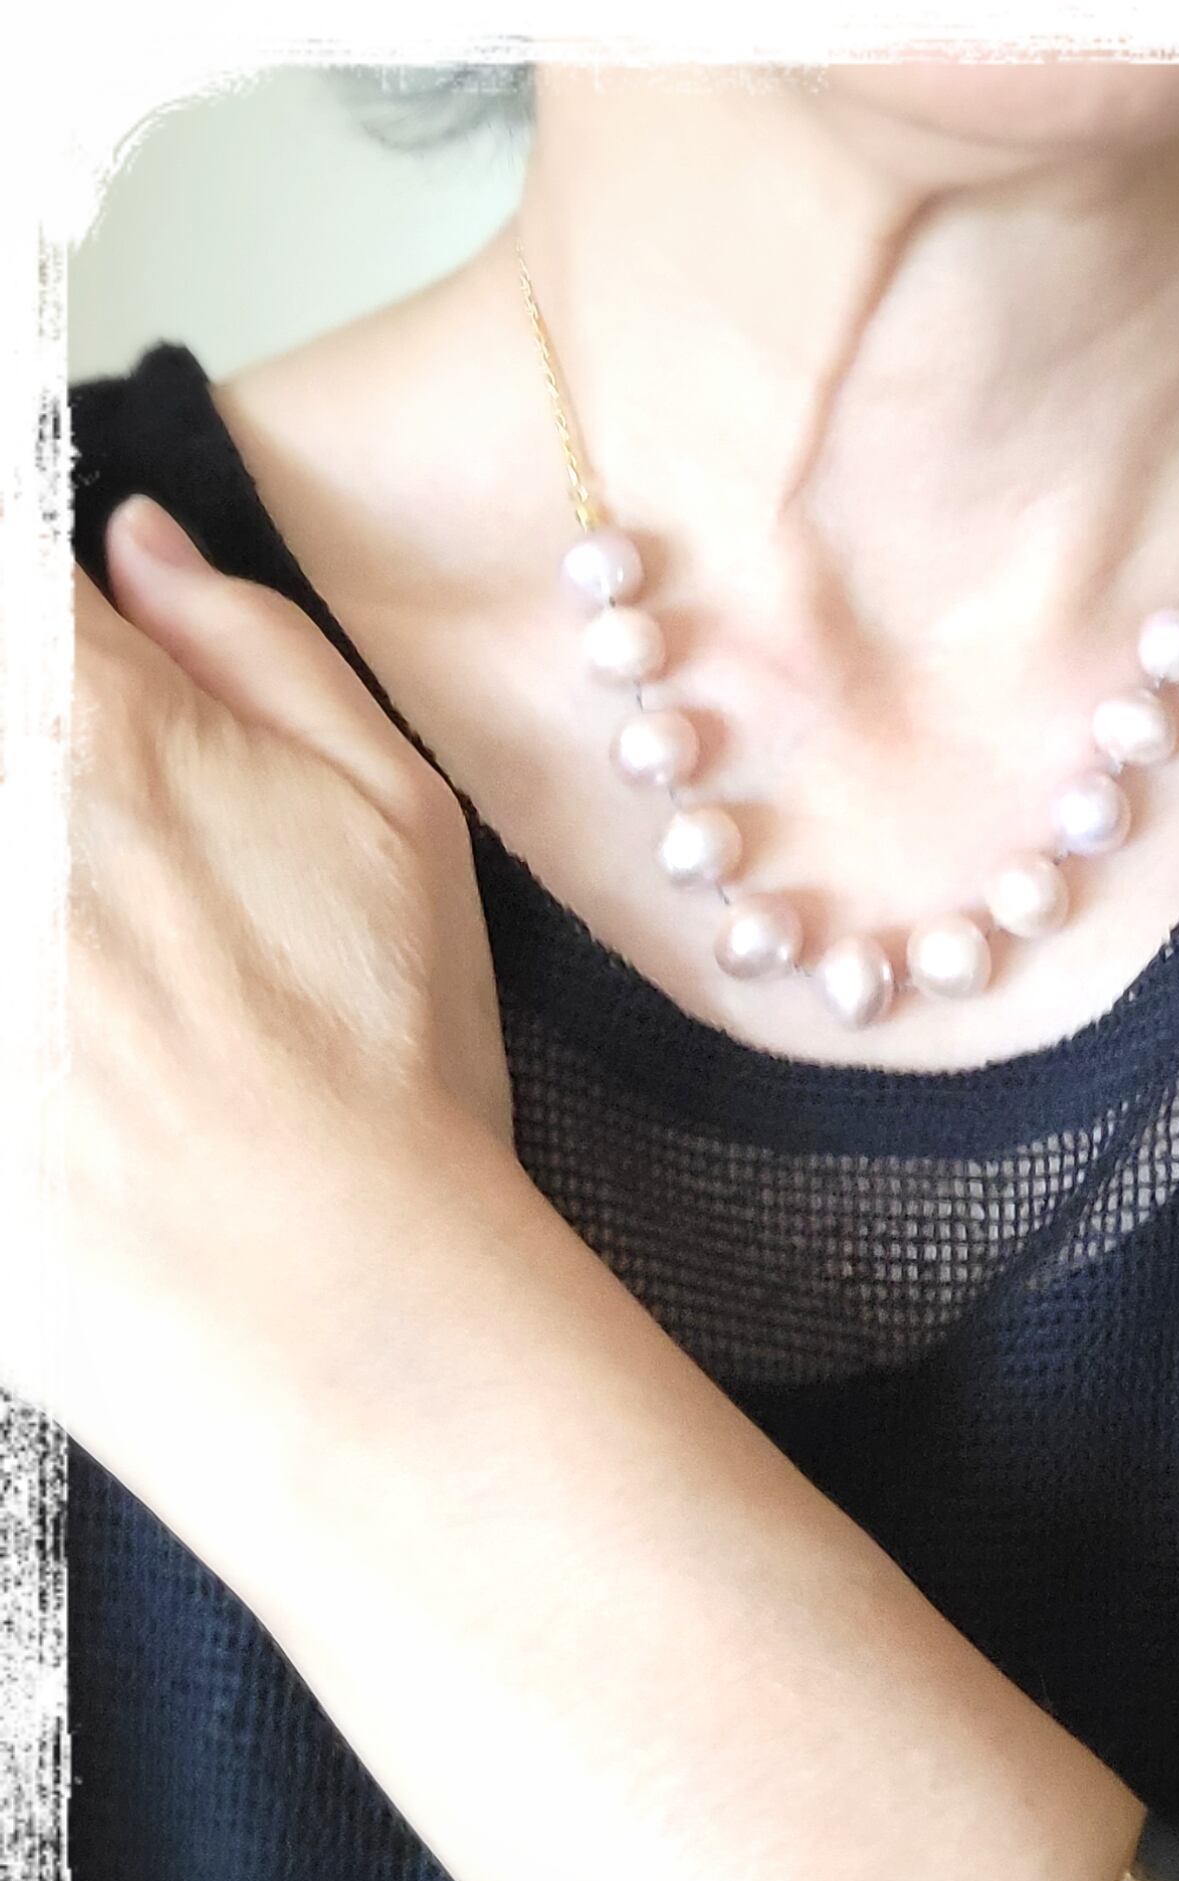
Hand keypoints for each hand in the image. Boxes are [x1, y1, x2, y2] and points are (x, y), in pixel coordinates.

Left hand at [5, 496, 511, 1534]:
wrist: (321, 1293)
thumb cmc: (379, 1054)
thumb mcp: (393, 812)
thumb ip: (250, 643)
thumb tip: (138, 543)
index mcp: (79, 710)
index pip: (18, 582)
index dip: (58, 644)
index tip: (91, 713)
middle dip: (43, 776)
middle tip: (130, 900)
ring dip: (40, 910)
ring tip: (103, 985)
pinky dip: (22, 1007)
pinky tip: (61, 1049)